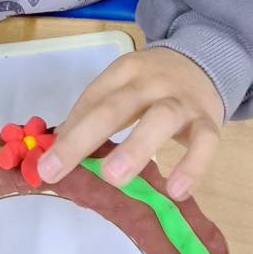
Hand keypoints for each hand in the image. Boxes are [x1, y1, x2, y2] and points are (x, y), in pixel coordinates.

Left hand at [37, 49, 223, 200]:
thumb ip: (93, 116)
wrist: (206, 62)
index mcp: (123, 72)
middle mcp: (150, 81)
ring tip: (114, 177)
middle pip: (116, 106)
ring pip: (162, 117)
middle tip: (58, 169)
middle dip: (83, 138)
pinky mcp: (209, 119)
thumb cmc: (152, 86)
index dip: (67, 132)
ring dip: (136, 146)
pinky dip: (193, 166)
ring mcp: (182, 99)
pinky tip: (176, 191)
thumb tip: (57, 155)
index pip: (91, 100)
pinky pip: (206, 141)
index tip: (43, 164)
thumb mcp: (122, 89)